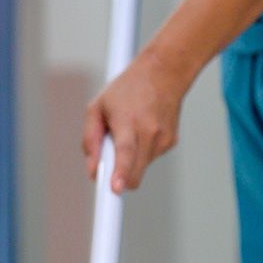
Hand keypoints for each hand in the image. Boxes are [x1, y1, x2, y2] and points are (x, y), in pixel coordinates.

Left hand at [83, 50, 187, 193]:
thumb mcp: (97, 107)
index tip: (116, 189)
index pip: (126, 152)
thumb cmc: (126, 90)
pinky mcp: (171, 142)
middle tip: (109, 169)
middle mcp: (149, 132)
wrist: (164, 72)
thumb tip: (92, 170)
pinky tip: (141, 131)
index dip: (121, 173)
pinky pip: (149, 159)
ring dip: (129, 161)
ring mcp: (163, 138)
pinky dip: (141, 152)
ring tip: (128, 133)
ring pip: (140, 169)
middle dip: (119, 179)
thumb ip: (91, 139)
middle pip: (134, 174)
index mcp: (128, 121)